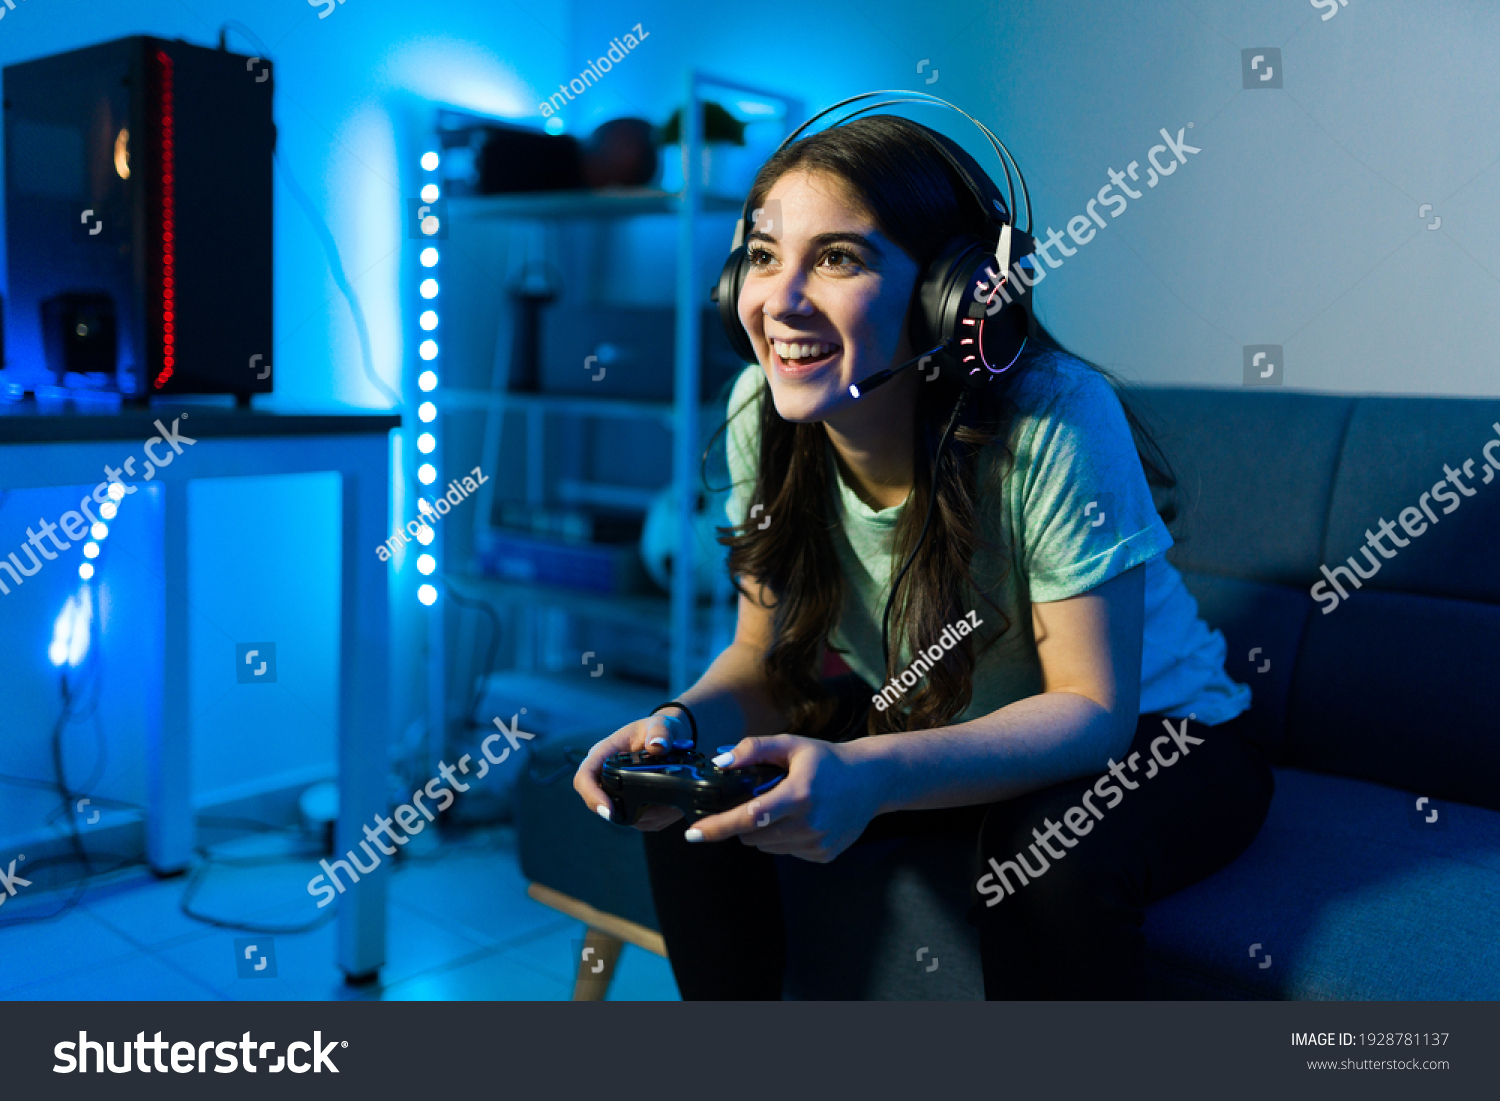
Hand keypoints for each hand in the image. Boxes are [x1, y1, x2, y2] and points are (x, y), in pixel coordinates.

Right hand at [573, 711, 689, 830]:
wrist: (667, 737)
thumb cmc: (656, 728)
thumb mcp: (660, 724)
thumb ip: (660, 732)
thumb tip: (657, 746)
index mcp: (603, 753)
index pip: (585, 777)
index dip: (592, 795)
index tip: (608, 810)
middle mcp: (604, 773)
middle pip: (599, 801)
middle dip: (625, 812)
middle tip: (655, 810)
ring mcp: (615, 789)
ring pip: (620, 815)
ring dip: (644, 816)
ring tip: (669, 806)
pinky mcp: (628, 802)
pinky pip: (636, 819)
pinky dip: (655, 818)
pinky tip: (669, 808)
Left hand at [686, 735, 883, 862]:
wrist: (871, 780)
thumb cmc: (828, 760)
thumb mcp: (791, 745)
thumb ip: (754, 749)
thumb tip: (721, 761)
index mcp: (798, 795)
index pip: (748, 817)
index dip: (717, 827)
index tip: (692, 834)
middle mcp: (808, 824)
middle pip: (752, 834)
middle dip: (744, 820)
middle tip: (760, 799)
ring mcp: (817, 843)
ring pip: (767, 845)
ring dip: (764, 830)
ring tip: (786, 806)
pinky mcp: (823, 855)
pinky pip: (787, 852)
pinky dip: (785, 837)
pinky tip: (803, 818)